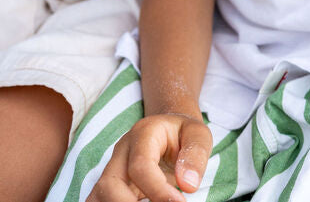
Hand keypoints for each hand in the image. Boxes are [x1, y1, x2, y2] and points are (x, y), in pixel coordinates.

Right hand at [88, 112, 211, 201]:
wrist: (168, 129)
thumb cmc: (183, 133)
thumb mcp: (198, 135)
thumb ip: (195, 155)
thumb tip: (188, 185)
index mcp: (143, 134)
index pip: (140, 166)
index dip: (158, 191)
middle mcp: (121, 152)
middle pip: (109, 184)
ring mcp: (112, 169)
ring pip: (97, 196)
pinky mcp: (109, 187)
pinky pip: (98, 201)